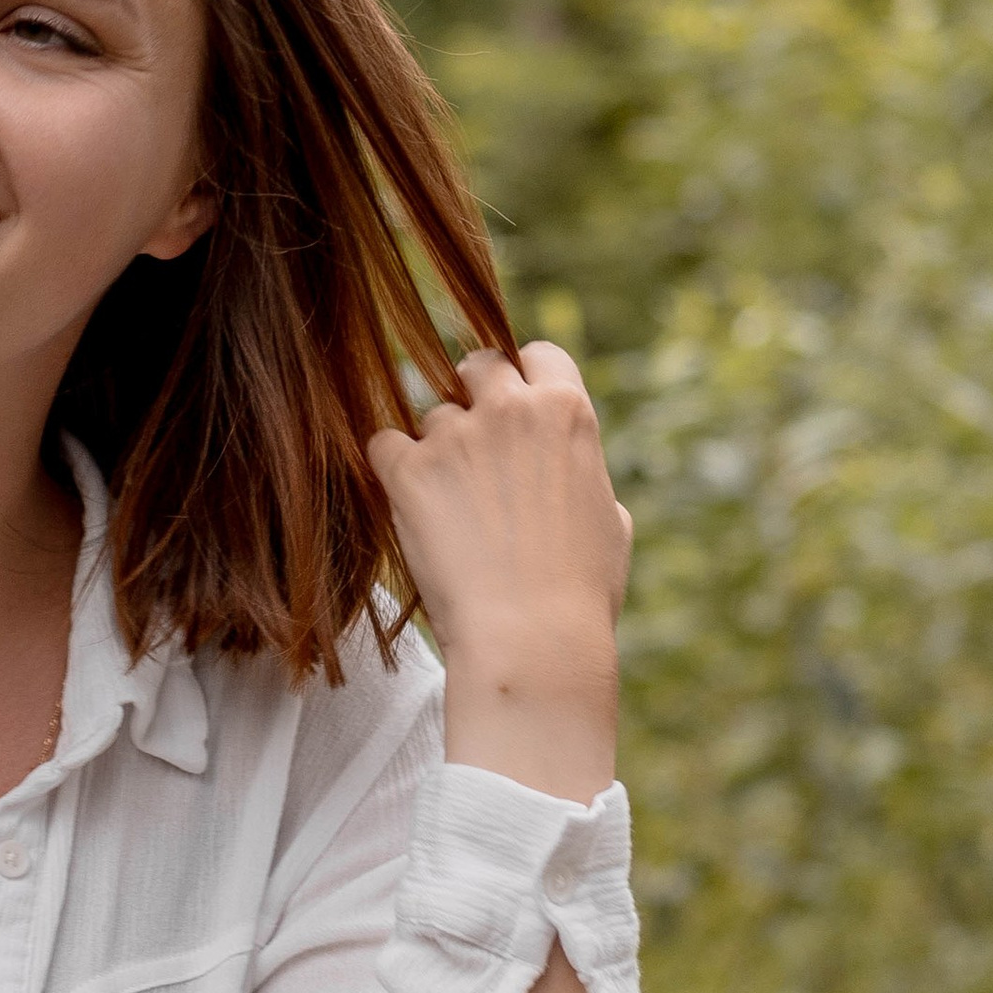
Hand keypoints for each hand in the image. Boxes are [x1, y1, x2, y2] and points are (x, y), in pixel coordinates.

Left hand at [367, 343, 629, 805]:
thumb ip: (585, 474)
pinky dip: (390, 469)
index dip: (523, 379)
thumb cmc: (580, 593)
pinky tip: (408, 505)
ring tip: (449, 509)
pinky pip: (382, 444)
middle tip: (470, 448)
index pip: (537, 354)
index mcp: (568, 412)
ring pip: (430, 415)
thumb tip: (571, 468)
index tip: (514, 409)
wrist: (531, 638)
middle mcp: (511, 409)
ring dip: (435, 449)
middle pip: (476, 365)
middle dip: (472, 396)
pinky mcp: (409, 470)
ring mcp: (456, 436)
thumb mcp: (611, 522)